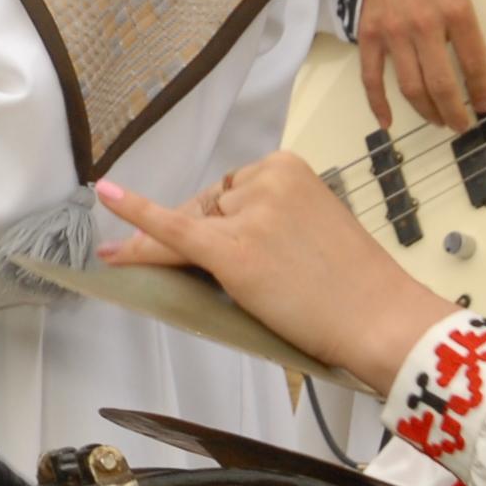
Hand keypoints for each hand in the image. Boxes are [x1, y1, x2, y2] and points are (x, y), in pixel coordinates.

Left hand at [94, 154, 453, 384]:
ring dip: (194, 255)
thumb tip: (209, 233)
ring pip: (192, 228)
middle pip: (208, 206)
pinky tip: (106, 195)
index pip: (231, 191)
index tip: (227, 243)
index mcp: (288, 167)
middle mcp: (265, 180)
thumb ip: (268, 220)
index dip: (220, 222)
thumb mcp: (312, 228)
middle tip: (245, 274)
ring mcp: (247, 215)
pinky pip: (171, 231)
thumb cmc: (354, 284)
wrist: (380, 318)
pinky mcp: (231, 251)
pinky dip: (136, 216)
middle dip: (205, 237)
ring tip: (251, 283)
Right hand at [356, 0, 485, 132]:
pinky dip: (379, 104)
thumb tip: (484, 67)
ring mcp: (393, 32)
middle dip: (454, 113)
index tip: (484, 106)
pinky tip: (388, 123)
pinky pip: (371, 77)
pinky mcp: (368, 34)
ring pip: (410, 87)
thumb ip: (470, 32)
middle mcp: (425, 25)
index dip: (481, 92)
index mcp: (456, 12)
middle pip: (440, 85)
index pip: (474, 65)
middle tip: (461, 125)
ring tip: (437, 122)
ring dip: (426, 112)